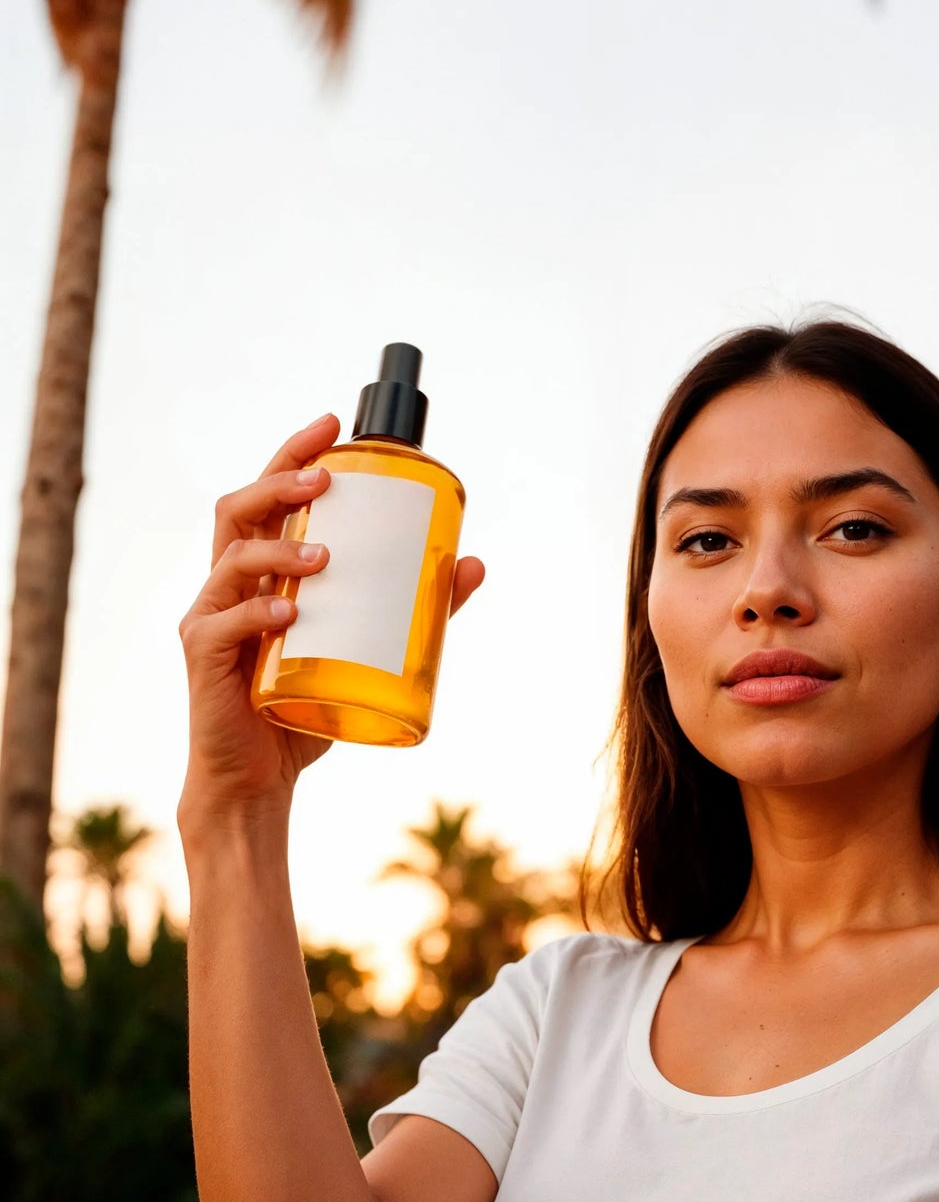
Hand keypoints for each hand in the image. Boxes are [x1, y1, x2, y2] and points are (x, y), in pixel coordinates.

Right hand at [178, 413, 484, 838]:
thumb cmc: (306, 705)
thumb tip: (471, 562)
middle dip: (280, 480)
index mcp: (262, 570)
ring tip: (325, 554)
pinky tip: (289, 612)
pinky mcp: (203, 658)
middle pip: (239, 509)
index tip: (332, 422)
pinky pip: (223, 624)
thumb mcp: (368, 649)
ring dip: (279, 546)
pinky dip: (258, 612)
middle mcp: (228, 583)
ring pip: (231, 557)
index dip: (294, 453)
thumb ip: (415, 607)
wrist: (261, 778)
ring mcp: (210, 617)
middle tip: (327, 476)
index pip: (269, 496)